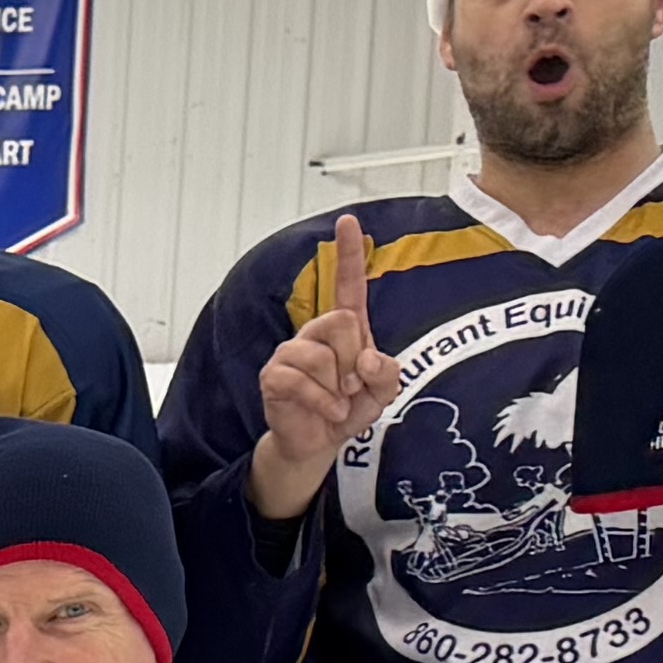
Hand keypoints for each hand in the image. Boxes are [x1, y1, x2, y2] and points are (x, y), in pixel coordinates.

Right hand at [249, 209, 403, 523]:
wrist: (321, 442)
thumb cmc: (350, 409)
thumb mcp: (384, 391)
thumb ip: (387, 371)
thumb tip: (364, 359)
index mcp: (345, 329)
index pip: (347, 284)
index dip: (350, 252)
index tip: (348, 220)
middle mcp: (315, 333)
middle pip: (341, 322)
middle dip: (354, 360)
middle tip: (351, 385)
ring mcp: (291, 353)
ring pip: (321, 354)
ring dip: (338, 387)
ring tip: (337, 401)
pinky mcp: (274, 376)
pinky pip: (301, 380)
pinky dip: (322, 401)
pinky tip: (327, 411)